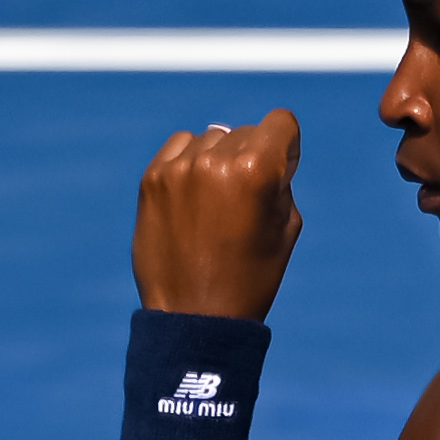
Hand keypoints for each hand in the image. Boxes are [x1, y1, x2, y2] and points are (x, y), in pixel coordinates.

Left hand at [134, 111, 303, 319]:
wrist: (195, 317)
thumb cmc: (250, 277)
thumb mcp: (287, 225)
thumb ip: (280, 178)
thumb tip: (267, 150)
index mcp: (256, 169)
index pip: (280, 122)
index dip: (286, 146)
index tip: (280, 169)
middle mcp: (216, 159)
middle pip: (245, 132)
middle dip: (251, 158)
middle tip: (243, 202)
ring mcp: (180, 168)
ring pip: (212, 138)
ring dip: (219, 160)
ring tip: (214, 205)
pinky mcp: (152, 178)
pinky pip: (179, 147)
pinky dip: (189, 163)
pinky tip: (193, 197)